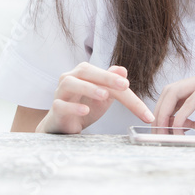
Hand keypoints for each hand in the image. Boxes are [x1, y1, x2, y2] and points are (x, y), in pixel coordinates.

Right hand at [36, 63, 154, 133]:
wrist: (64, 124)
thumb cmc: (84, 107)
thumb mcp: (103, 96)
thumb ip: (112, 83)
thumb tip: (123, 70)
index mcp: (84, 73)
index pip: (106, 76)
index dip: (123, 86)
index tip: (139, 100)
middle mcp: (71, 78)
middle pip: (86, 71)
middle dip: (106, 77)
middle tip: (124, 85)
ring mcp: (60, 92)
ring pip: (71, 83)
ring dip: (88, 88)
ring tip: (104, 95)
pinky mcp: (55, 109)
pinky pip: (60, 105)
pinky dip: (73, 107)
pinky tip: (85, 110)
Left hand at [153, 69, 194, 138]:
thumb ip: (192, 124)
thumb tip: (173, 126)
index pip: (174, 94)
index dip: (163, 110)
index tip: (158, 129)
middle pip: (170, 90)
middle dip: (160, 111)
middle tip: (156, 130)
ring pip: (176, 92)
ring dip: (167, 112)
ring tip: (165, 130)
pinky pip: (192, 99)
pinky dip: (182, 114)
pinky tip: (179, 126)